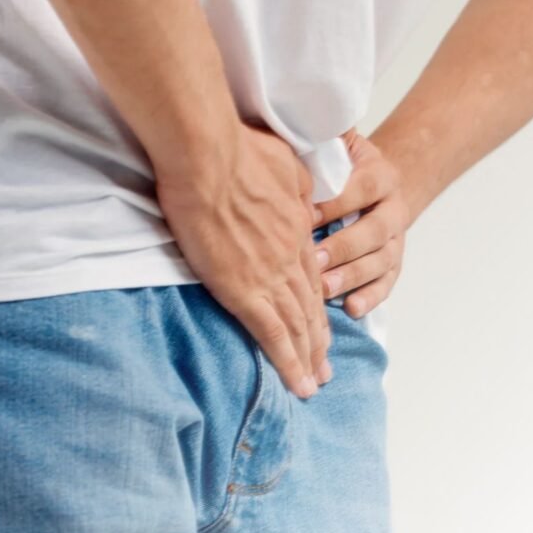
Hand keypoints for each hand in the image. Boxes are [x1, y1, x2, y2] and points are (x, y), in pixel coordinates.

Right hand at [157, 122, 328, 397]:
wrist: (208, 154)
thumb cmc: (236, 148)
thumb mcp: (284, 162)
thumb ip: (294, 185)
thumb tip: (298, 194)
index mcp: (295, 228)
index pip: (311, 275)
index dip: (318, 302)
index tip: (321, 321)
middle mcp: (289, 256)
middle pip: (309, 307)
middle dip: (318, 340)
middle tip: (324, 368)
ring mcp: (269, 275)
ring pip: (297, 326)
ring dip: (308, 358)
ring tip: (314, 384)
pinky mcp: (244, 289)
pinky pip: (273, 335)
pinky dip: (289, 362)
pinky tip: (298, 383)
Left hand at [313, 130, 409, 317]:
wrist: (382, 181)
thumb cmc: (346, 164)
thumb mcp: (341, 142)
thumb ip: (325, 133)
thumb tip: (298, 111)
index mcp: (380, 174)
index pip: (360, 189)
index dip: (333, 203)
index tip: (302, 215)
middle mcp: (393, 208)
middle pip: (373, 231)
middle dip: (343, 247)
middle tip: (313, 260)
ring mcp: (396, 238)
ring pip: (381, 261)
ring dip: (353, 277)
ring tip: (326, 289)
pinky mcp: (394, 263)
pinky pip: (387, 283)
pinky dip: (371, 297)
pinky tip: (351, 309)